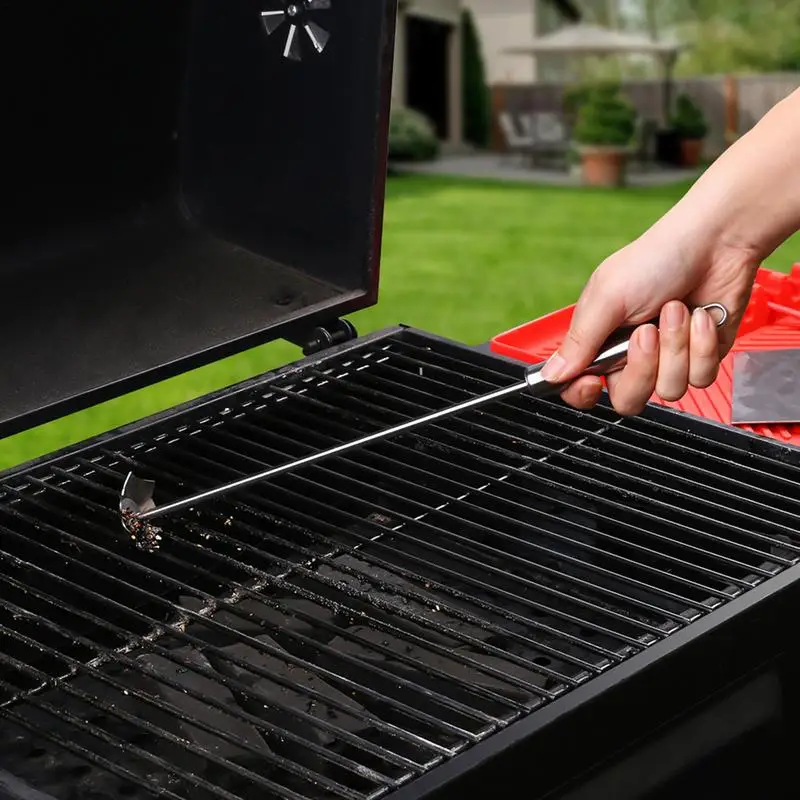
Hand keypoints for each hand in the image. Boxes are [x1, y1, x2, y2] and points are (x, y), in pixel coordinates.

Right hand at [540, 224, 760, 415]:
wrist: (716, 243)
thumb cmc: (658, 259)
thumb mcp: (607, 297)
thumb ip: (579, 341)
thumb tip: (551, 374)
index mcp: (599, 340)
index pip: (579, 388)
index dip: (584, 394)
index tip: (592, 381)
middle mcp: (631, 355)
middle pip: (627, 399)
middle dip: (641, 367)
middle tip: (645, 331)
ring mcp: (668, 359)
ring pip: (668, 390)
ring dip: (675, 347)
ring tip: (675, 309)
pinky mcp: (701, 358)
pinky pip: (700, 378)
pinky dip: (701, 345)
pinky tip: (701, 316)